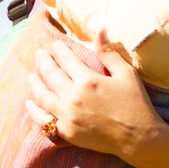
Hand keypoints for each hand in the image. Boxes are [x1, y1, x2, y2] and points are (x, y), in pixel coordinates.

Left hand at [25, 29, 155, 160]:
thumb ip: (109, 52)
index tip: (56, 43)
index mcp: (88, 80)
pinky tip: (30, 103)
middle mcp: (74, 97)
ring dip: (35, 83)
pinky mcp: (66, 132)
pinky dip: (34, 111)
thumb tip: (99, 29)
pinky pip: (44, 120)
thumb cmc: (135, 103)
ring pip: (42, 96)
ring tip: (31, 75)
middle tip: (39, 53)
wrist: (138, 138)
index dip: (59, 49)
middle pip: (51, 74)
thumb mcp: (126, 74)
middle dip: (43, 61)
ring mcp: (68, 116)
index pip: (66, 59)